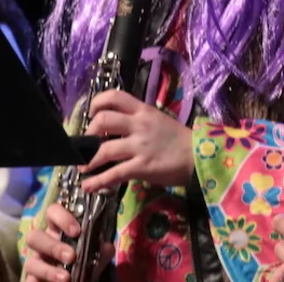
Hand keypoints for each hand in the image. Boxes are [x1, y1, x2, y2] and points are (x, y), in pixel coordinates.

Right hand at [23, 202, 113, 281]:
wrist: (81, 280)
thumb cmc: (84, 263)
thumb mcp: (95, 257)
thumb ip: (101, 251)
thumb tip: (107, 246)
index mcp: (58, 230)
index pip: (52, 212)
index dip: (62, 218)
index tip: (77, 231)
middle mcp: (43, 243)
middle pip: (35, 236)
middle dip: (53, 246)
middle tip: (72, 256)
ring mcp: (36, 263)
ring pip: (30, 260)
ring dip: (48, 269)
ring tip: (66, 278)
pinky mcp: (32, 279)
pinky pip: (29, 280)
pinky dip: (40, 281)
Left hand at [78, 89, 193, 191]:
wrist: (200, 156)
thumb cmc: (179, 140)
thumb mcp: (158, 121)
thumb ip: (138, 122)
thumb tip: (116, 130)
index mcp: (143, 111)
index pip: (114, 97)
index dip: (97, 103)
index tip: (92, 114)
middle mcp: (139, 125)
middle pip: (103, 120)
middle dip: (88, 133)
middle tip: (88, 143)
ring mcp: (140, 146)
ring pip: (104, 149)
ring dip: (88, 161)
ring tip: (83, 168)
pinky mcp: (142, 166)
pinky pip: (114, 174)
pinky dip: (97, 181)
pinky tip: (88, 186)